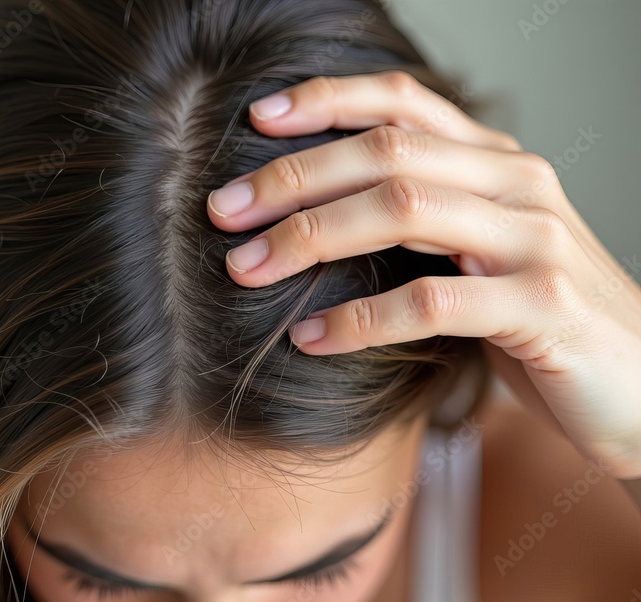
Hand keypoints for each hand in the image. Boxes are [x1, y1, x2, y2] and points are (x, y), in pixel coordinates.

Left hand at [205, 70, 640, 479]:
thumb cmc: (542, 321)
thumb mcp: (483, 251)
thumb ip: (425, 218)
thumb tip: (314, 212)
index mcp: (497, 163)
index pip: (406, 102)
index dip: (329, 100)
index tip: (257, 118)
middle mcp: (518, 184)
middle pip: (386, 153)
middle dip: (292, 177)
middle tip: (222, 210)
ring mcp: (535, 242)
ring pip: (403, 209)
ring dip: (310, 237)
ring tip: (245, 269)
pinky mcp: (543, 307)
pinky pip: (433, 302)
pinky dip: (360, 319)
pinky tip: (310, 338)